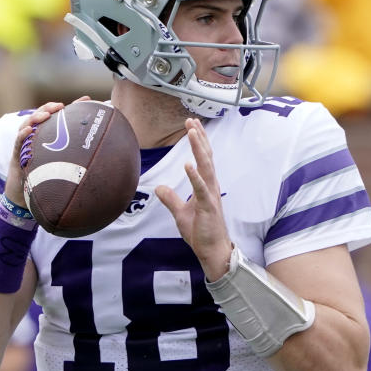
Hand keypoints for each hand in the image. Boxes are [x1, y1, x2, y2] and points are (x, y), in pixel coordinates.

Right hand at [5, 97, 89, 207]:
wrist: (24, 197)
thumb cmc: (44, 181)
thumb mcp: (63, 168)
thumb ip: (78, 160)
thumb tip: (104, 158)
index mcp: (46, 137)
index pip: (58, 117)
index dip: (71, 107)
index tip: (86, 99)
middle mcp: (34, 138)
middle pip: (40, 116)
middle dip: (49, 108)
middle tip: (60, 106)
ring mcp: (24, 145)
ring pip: (27, 125)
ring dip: (36, 117)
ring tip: (46, 114)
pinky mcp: (16, 155)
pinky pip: (18, 143)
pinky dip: (22, 135)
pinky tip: (28, 130)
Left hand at [155, 118, 232, 279]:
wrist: (212, 250)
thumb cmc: (201, 232)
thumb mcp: (180, 213)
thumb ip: (170, 199)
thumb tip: (159, 187)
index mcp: (206, 186)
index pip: (203, 159)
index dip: (199, 141)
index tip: (192, 125)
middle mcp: (211, 187)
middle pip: (206, 157)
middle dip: (199, 138)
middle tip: (191, 120)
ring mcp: (211, 196)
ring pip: (206, 167)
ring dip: (198, 149)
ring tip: (192, 132)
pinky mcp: (208, 208)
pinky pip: (201, 189)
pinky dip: (195, 177)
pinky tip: (188, 165)